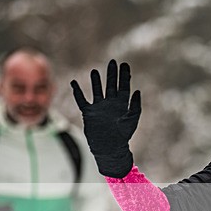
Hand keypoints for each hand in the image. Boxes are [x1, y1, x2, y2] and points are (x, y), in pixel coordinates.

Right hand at [71, 60, 140, 177]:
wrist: (109, 148)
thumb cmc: (122, 136)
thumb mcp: (131, 121)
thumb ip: (135, 106)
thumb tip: (137, 91)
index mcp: (122, 105)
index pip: (124, 87)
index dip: (124, 76)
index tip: (125, 64)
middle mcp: (110, 104)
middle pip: (111, 85)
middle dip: (112, 74)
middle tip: (112, 62)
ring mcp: (99, 108)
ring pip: (97, 90)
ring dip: (95, 81)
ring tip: (95, 71)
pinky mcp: (89, 113)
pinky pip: (81, 100)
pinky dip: (77, 92)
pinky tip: (74, 82)